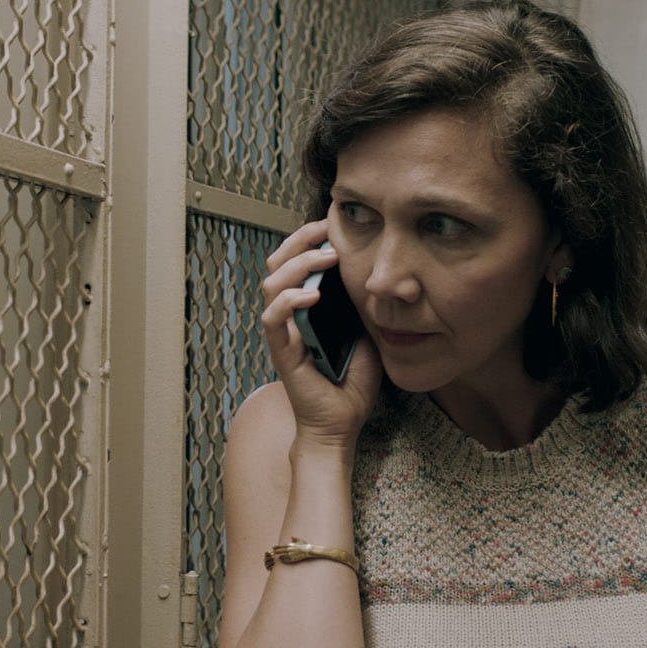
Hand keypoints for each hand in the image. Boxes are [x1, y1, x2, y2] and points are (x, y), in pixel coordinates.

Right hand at [260, 220, 383, 448]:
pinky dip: (289, 301)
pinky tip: (313, 295)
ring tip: (328, 257)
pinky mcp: (281, 352)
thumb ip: (360, 303)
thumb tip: (375, 269)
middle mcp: (289, 315)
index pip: (296, 261)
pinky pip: (273, 319)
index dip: (308, 238)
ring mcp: (283, 332)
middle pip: (277, 263)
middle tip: (326, 229)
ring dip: (298, 264)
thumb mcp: (364, 330)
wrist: (342, 423)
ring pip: (271, 284)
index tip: (334, 224)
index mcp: (306, 306)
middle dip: (299, 240)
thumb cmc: (351, 381)